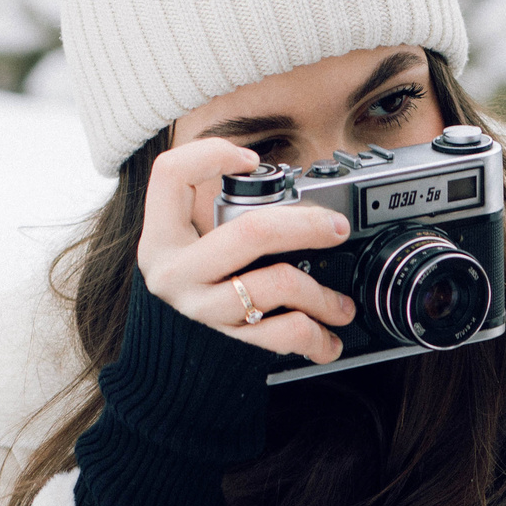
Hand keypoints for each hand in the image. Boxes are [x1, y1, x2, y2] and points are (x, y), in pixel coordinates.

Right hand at [139, 137, 357, 365]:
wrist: (175, 351)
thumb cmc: (202, 278)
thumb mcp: (195, 237)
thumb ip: (221, 206)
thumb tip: (288, 184)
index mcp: (162, 236)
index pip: (170, 174)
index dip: (211, 154)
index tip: (252, 161)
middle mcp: (175, 271)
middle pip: (250, 233)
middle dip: (305, 226)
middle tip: (336, 228)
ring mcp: (201, 306)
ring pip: (275, 285)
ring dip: (320, 294)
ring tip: (342, 304)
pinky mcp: (227, 337)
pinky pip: (280, 335)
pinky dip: (315, 336)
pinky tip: (330, 337)